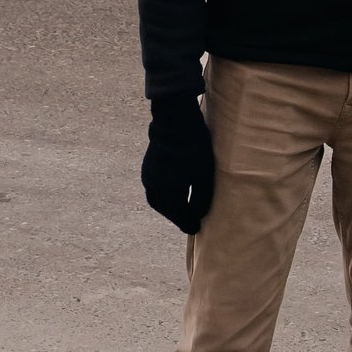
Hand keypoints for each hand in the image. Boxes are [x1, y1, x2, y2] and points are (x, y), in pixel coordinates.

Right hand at [141, 93, 213, 233]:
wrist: (174, 121)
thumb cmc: (194, 147)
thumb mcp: (204, 174)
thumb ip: (202, 197)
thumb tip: (199, 214)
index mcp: (168, 192)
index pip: (179, 215)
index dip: (188, 223)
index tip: (196, 229)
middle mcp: (154, 187)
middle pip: (166, 210)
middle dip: (177, 217)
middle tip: (188, 221)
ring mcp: (148, 176)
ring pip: (157, 200)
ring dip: (168, 207)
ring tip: (180, 208)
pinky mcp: (147, 166)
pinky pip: (153, 189)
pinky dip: (162, 196)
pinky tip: (171, 192)